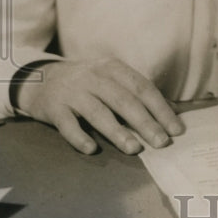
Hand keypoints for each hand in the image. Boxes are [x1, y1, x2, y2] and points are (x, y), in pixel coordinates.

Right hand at [14, 58, 184, 154]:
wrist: (41, 79)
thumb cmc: (87, 83)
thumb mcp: (112, 79)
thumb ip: (139, 94)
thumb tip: (175, 112)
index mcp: (113, 68)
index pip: (142, 87)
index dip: (161, 108)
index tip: (176, 129)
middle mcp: (93, 77)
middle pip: (124, 100)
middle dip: (145, 122)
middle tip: (161, 142)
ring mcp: (72, 92)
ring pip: (98, 112)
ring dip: (117, 131)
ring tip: (135, 149)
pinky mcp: (54, 108)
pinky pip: (67, 124)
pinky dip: (79, 137)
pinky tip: (92, 149)